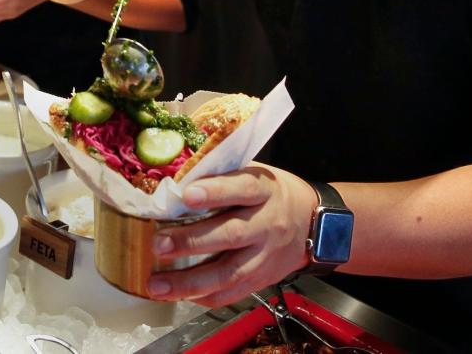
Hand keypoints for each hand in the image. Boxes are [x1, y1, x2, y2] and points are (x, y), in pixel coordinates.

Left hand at [145, 164, 316, 307]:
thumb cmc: (271, 194)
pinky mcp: (263, 280)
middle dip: (191, 242)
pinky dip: (204, 297)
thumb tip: (174, 178)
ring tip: (157, 284)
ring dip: (190, 282)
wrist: (314, 224)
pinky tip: (180, 296)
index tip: (186, 195)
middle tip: (159, 244)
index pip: (240, 189)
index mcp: (264, 190)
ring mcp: (266, 256)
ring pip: (229, 272)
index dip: (214, 192)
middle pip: (230, 234)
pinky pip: (233, 293)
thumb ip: (220, 175)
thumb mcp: (254, 173)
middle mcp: (267, 224)